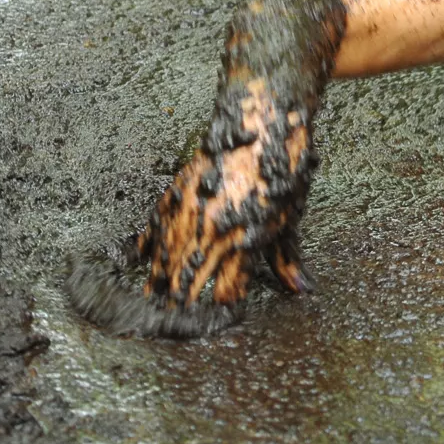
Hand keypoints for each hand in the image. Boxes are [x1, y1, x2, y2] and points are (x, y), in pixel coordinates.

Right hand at [66, 85, 318, 336]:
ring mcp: (188, 211)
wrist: (263, 116)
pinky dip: (149, 247)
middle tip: (176, 327)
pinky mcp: (176, 190)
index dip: (223, 311)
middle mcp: (210, 230)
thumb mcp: (291, 216)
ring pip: (165, 259)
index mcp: (242, 240)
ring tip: (154, 306)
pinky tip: (143, 262)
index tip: (220, 322)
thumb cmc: (283, 166)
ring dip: (161, 284)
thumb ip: (287, 258)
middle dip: (183, 308)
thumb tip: (300, 290)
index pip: (225, 293)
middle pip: (188, 283)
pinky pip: (154, 226)